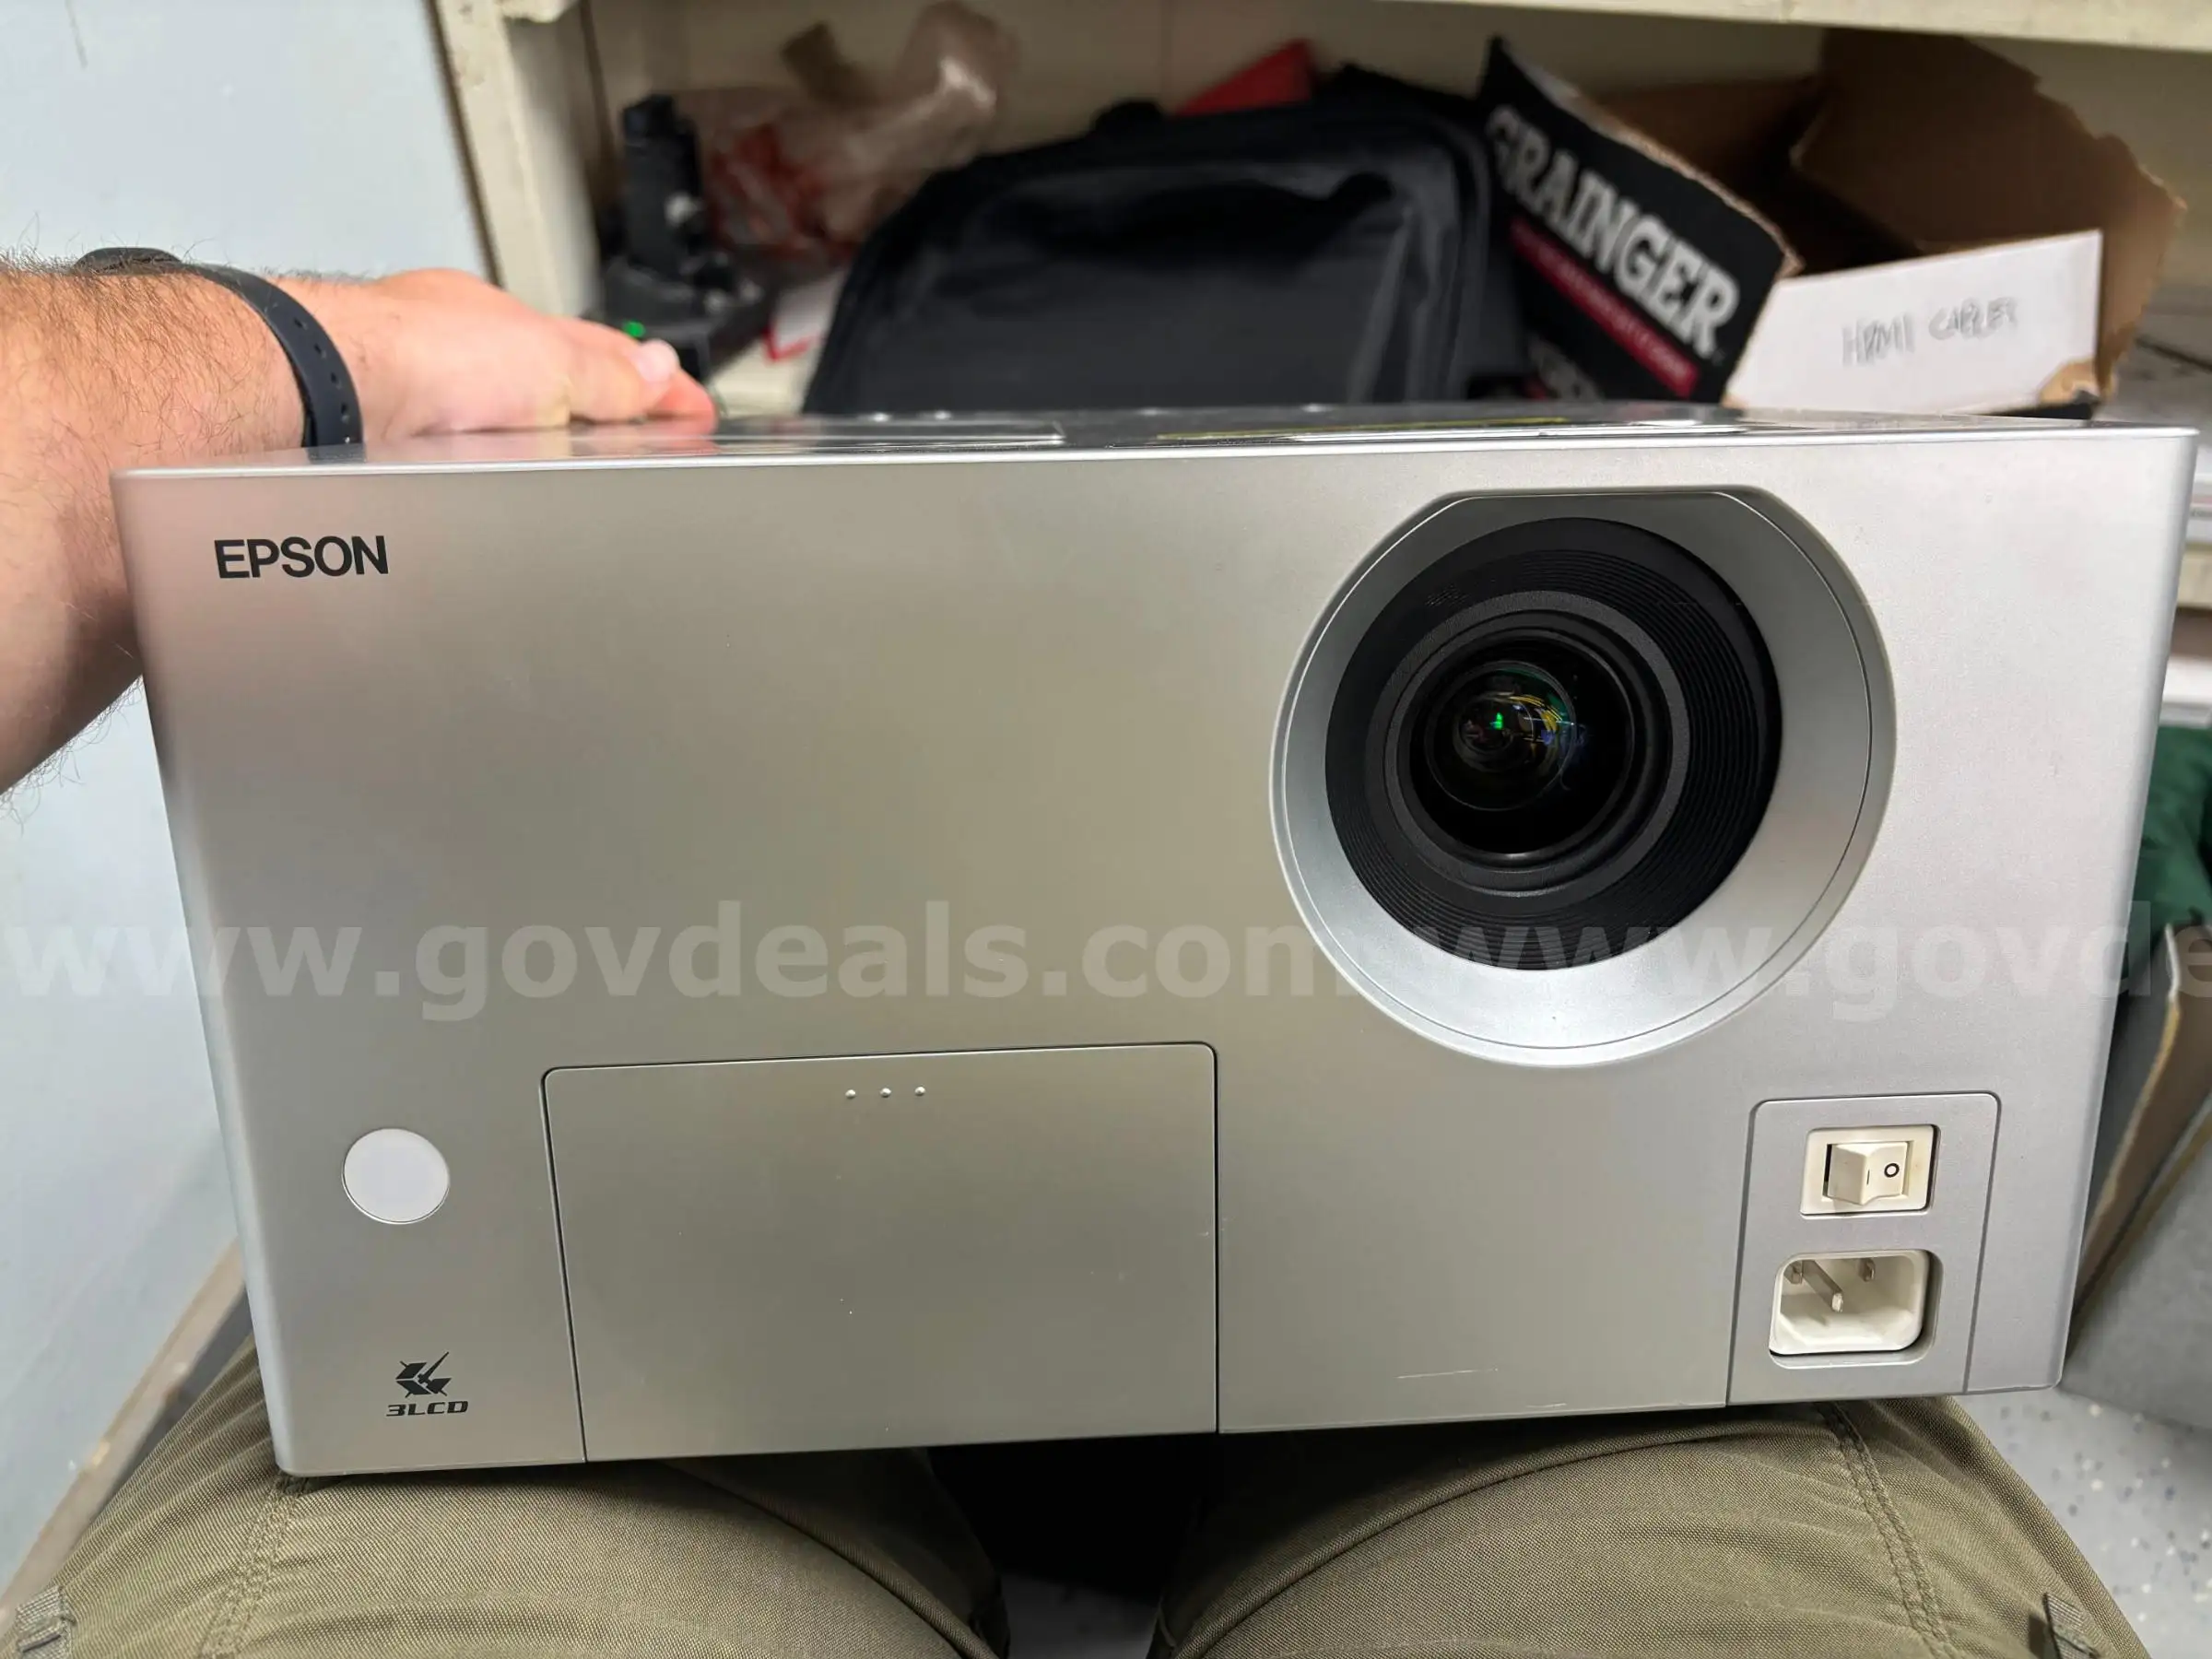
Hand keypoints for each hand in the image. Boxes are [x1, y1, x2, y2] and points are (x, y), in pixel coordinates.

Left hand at [277, 268, 717, 440]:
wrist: (337, 394)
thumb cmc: (419, 352)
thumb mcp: (550, 362)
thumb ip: (607, 374)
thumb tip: (659, 371)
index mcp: (502, 323)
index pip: (597, 351)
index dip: (651, 383)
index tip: (689, 410)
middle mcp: (456, 355)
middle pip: (545, 383)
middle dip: (592, 408)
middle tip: (636, 433)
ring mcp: (422, 399)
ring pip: (498, 420)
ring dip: (538, 438)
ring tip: (576, 469)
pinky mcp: (395, 445)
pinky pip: (461, 457)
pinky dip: (490, 468)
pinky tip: (496, 488)